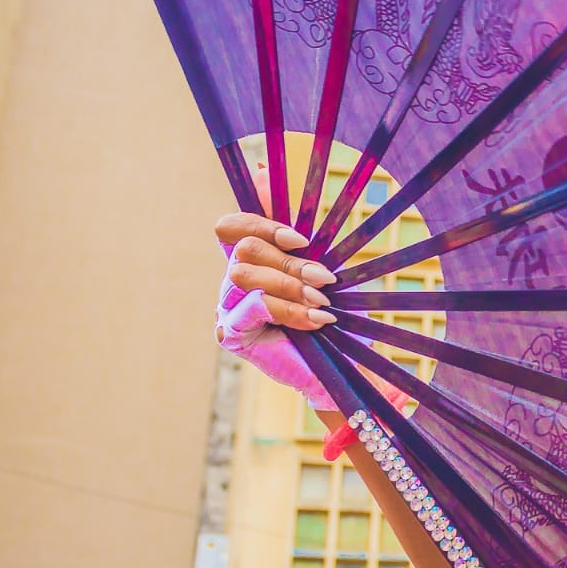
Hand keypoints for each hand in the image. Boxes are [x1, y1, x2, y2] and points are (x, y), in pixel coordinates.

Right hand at [214, 212, 338, 407]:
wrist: (339, 365)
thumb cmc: (332, 316)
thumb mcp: (322, 274)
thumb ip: (303, 246)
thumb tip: (278, 203)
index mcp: (254, 262)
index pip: (233, 227)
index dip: (260, 224)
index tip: (301, 240)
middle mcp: (234, 280)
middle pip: (245, 248)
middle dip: (290, 262)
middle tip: (325, 279)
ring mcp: (228, 306)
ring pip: (245, 274)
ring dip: (290, 286)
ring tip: (320, 303)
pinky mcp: (231, 332)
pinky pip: (253, 306)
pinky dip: (289, 310)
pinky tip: (316, 320)